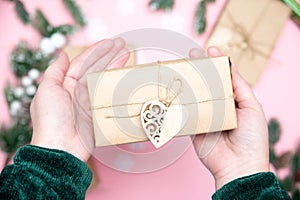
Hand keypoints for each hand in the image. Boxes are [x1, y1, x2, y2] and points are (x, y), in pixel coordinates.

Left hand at [30, 38, 128, 161]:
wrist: (61, 148)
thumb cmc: (50, 119)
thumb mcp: (47, 90)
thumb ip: (55, 71)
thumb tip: (62, 54)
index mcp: (65, 84)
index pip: (83, 63)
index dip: (96, 51)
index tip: (110, 43)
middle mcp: (79, 91)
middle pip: (97, 69)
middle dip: (110, 56)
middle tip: (124, 45)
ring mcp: (90, 102)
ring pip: (105, 80)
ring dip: (116, 67)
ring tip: (128, 56)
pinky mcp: (100, 113)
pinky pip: (110, 96)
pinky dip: (118, 86)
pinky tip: (125, 78)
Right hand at [190, 47, 269, 189]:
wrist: (239, 165)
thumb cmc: (251, 137)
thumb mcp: (252, 107)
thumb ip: (240, 87)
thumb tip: (231, 67)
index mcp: (234, 101)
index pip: (223, 78)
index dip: (217, 63)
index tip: (211, 49)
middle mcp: (218, 107)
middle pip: (207, 84)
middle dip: (199, 69)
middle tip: (191, 55)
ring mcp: (205, 116)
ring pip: (194, 96)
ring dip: (188, 82)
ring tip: (181, 68)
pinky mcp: (194, 127)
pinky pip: (186, 112)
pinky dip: (180, 103)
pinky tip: (175, 89)